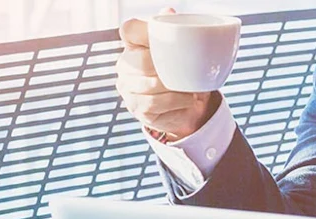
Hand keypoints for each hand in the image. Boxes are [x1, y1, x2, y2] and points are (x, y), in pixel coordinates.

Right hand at [116, 8, 217, 139]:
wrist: (186, 105)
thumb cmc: (180, 71)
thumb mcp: (182, 51)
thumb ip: (175, 30)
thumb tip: (168, 12)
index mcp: (134, 44)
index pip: (129, 29)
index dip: (143, 30)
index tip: (161, 37)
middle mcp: (125, 65)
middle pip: (140, 61)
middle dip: (165, 68)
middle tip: (185, 72)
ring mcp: (127, 88)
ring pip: (149, 86)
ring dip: (174, 89)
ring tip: (190, 89)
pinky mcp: (136, 108)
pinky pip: (154, 105)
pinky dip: (175, 102)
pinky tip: (186, 100)